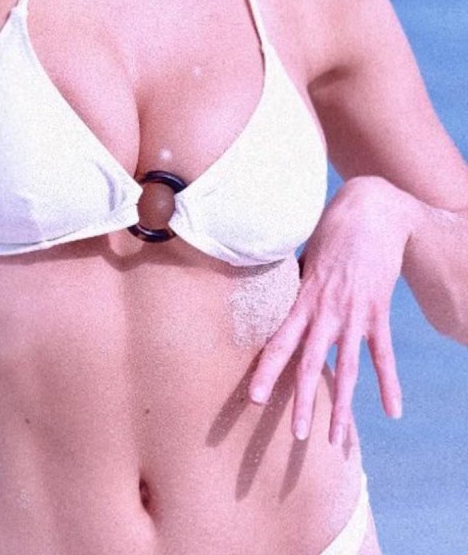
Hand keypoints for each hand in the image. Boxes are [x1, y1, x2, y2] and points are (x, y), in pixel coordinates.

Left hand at [248, 175, 416, 446]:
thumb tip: (272, 298)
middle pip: (310, 363)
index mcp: (303, 297)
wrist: (371, 209)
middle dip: (302, 401)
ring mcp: (354, 313)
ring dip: (341, 406)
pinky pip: (383, 355)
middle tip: (295, 436)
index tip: (254, 399)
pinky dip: (388, 384)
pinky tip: (392, 411)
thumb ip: (292, 283)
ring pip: (347, 367)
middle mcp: (326, 309)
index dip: (267, 371)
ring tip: (333, 439)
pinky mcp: (379, 311)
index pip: (280, 340)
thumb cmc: (331, 229)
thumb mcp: (304, 256)